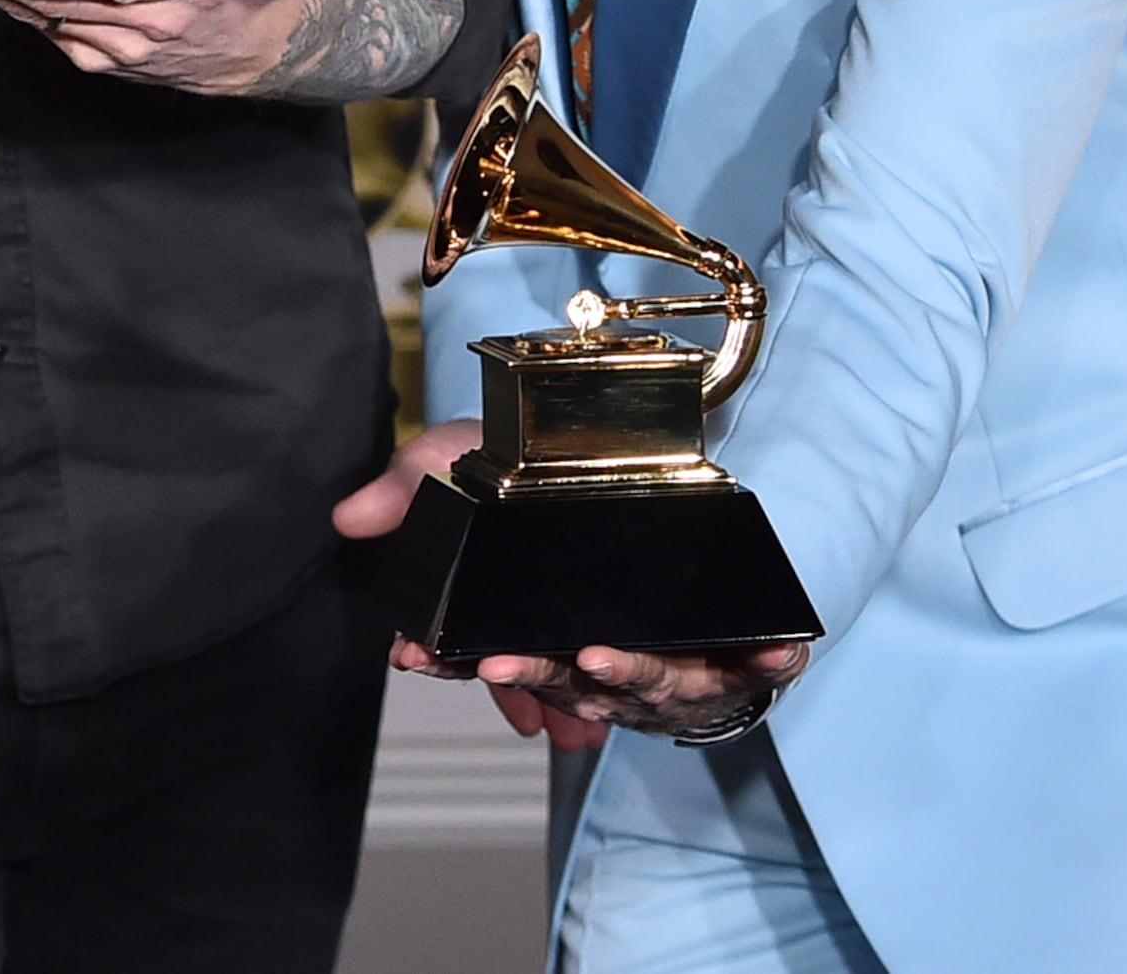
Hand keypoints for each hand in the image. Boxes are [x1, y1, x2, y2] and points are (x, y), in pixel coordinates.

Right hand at [345, 423, 804, 750]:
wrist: (621, 440)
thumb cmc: (523, 459)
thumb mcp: (458, 457)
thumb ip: (409, 489)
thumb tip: (349, 520)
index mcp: (520, 621)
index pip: (476, 656)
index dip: (446, 660)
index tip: (415, 656)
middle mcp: (579, 643)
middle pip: (550, 678)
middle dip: (521, 677)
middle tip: (499, 668)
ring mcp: (647, 647)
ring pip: (634, 686)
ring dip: (617, 679)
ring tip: (601, 660)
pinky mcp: (713, 637)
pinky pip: (744, 666)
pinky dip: (762, 661)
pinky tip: (777, 652)